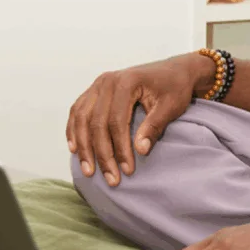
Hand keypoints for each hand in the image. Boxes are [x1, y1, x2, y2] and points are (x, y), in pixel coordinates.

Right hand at [66, 53, 212, 186]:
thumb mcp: (171, 106)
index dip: (120, 148)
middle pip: (96, 122)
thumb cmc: (175, 87)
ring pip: (82, 118)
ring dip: (83, 146)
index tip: (127, 170)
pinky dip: (74, 130)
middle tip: (111, 178)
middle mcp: (107, 81)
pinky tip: (75, 148)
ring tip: (88, 170)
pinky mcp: (95, 90)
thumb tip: (140, 150)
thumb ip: (154, 126)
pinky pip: (78, 111)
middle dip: (102, 154)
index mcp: (126, 82)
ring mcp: (99, 84)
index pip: (116, 121)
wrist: (176, 70)